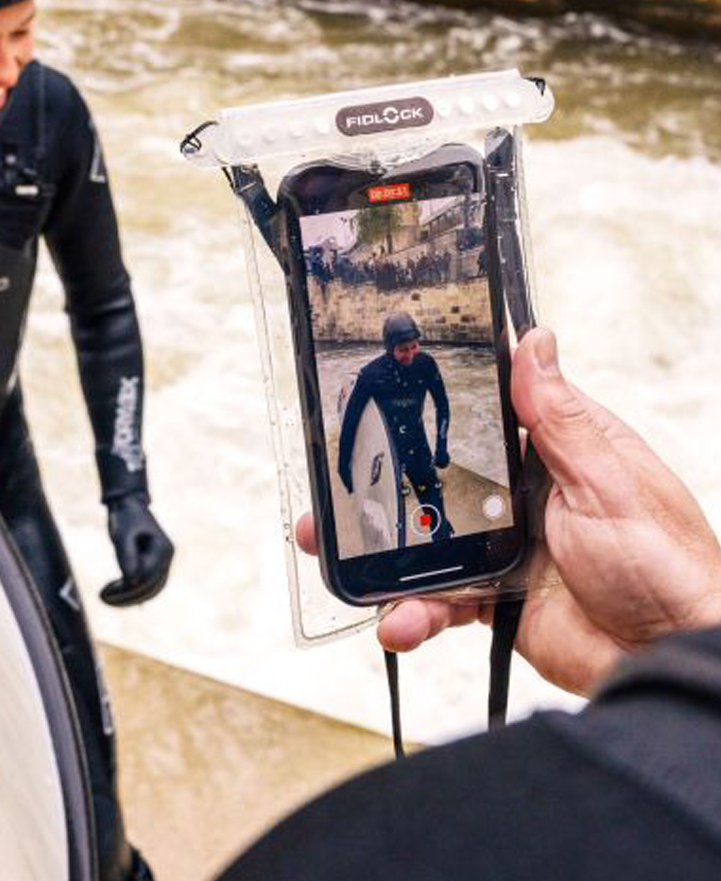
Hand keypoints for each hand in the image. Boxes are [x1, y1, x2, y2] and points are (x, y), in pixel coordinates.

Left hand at [101, 493, 174, 606]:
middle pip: (151, 586)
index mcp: (163, 549)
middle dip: (128, 596)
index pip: (148, 576)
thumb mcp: (122, 535)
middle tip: (103, 597)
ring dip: (130, 597)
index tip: (106, 591)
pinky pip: (147, 585)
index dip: (128, 588)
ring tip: (107, 598)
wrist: (129, 505)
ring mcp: (162, 562)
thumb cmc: (125, 518)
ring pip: (151, 589)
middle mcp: (166, 557)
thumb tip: (131, 581)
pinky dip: (132, 592)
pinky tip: (115, 597)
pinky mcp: (154, 565)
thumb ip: (127, 556)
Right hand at [304, 328, 720, 696]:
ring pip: (427, 539)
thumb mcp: (608, 482)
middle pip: (439, 477)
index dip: (435, 403)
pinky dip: (414, 609)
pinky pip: (439, 597)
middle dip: (385, 484)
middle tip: (337, 487)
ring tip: (345, 562)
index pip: (487, 411)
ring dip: (384, 554)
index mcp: (557, 451)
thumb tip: (536, 342)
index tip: (380, 395)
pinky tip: (400, 619)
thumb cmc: (666, 566)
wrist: (667, 662)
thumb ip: (561, 419)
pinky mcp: (493, 596)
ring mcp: (504, 546)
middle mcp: (524, 495)